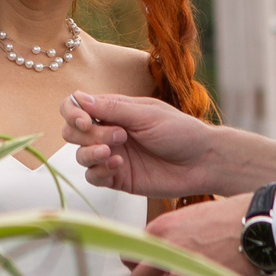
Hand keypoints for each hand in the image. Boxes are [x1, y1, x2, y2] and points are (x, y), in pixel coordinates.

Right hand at [63, 91, 275, 198]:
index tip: (85, 121)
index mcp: (115, 110)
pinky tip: (118, 166)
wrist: (203, 162)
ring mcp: (112, 155)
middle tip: (118, 136)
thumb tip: (80, 98)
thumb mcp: (147, 114)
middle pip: (72, 132)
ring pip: (80, 155)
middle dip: (87, 134)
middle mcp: (109, 131)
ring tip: (113, 153)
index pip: (77, 106)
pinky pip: (92, 177)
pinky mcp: (118, 178)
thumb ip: (113, 108)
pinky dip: (99, 171)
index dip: (73, 113)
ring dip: (90, 153)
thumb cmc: (181, 131)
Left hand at [129, 196, 258, 275]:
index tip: (153, 270)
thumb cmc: (232, 219)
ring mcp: (181, 273)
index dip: (140, 266)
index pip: (128, 255)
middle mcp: (165, 250)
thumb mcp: (191, 216)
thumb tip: (150, 256)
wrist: (262, 226)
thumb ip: (168, 235)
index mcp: (161, 229)